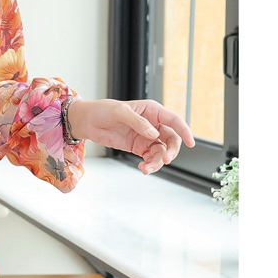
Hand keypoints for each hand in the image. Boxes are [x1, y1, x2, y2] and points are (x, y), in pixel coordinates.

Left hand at [66, 97, 193, 174]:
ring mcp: (146, 137)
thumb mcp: (119, 112)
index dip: (184, 130)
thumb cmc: (102, 110)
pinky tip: (142, 167)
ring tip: (146, 168)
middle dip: (171, 151)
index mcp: (152, 110)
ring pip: (161, 152)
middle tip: (165, 160)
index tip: (191, 143)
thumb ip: (138, 122)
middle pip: (171, 139)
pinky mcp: (138, 147)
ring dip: (158, 162)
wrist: (86, 121)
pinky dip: (149, 165)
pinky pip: (150, 158)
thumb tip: (154, 134)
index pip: (174, 120)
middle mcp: (153, 124)